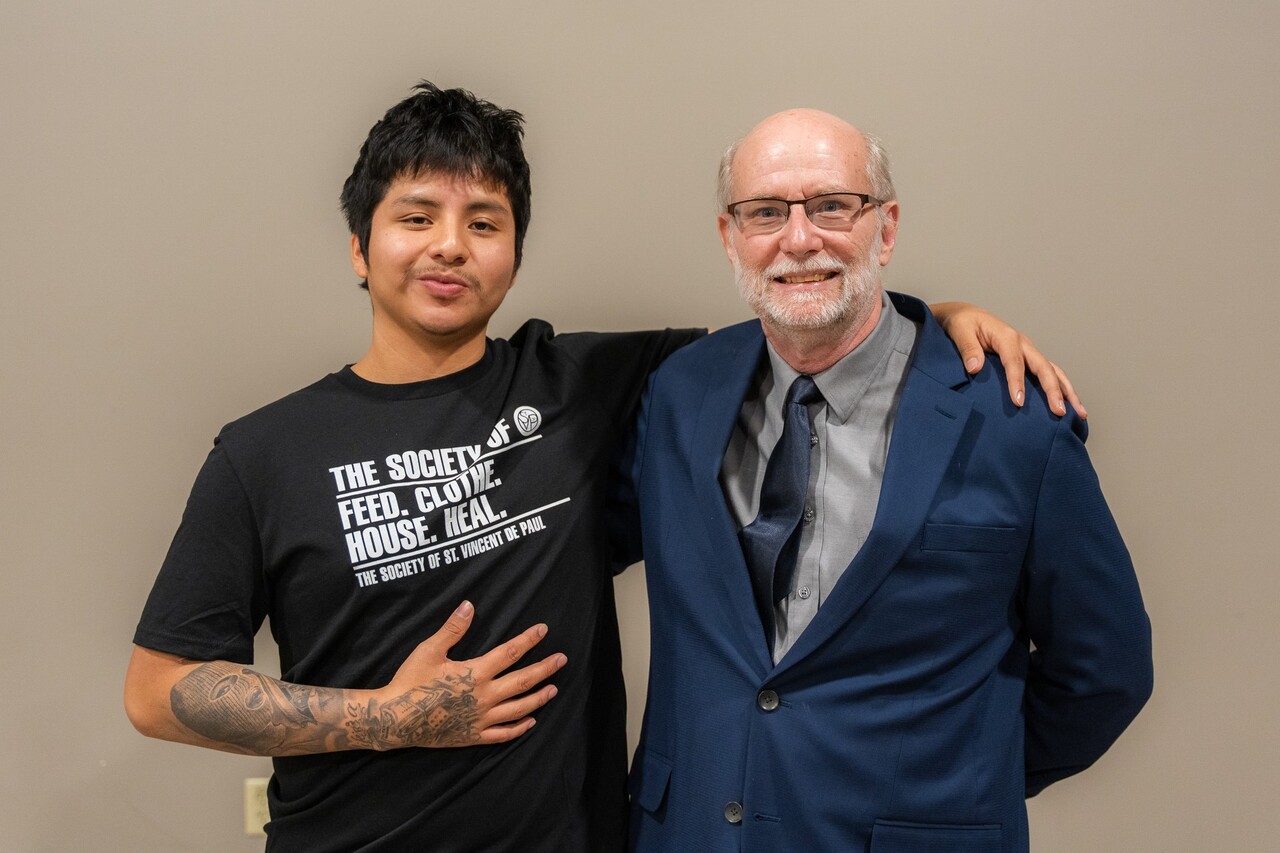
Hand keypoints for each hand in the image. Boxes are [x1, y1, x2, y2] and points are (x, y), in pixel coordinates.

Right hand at [362, 600, 566, 747]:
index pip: (510, 653)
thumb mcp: (429, 650)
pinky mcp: (473, 736)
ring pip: (519, 709)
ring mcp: (481, 719)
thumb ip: (452, 628)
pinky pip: (503, 734)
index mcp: (475, 673)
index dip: (528, 640)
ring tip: (554, 689)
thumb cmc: (410, 682)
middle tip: (562, 659)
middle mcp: (484, 697)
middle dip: (545, 669)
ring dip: (539, 698)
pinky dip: (519, 728)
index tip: (543, 630)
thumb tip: (469, 605)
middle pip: (522, 681)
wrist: (395, 719)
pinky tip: (531, 721)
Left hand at [930, 301, 1086, 418]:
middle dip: (1053, 390)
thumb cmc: (962, 324)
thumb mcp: (959, 331)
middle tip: (1059, 412)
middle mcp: (1022, 343)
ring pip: (1053, 370)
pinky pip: (1049, 373)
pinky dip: (1062, 388)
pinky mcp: (1029, 358)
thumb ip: (967, 348)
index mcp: (1006, 336)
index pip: (1014, 361)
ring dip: (1067, 391)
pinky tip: (1070, 405)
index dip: (1017, 382)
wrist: (967, 316)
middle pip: (1043, 367)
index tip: (1018, 402)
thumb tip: (974, 367)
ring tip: (1079, 412)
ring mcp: (1029, 351)